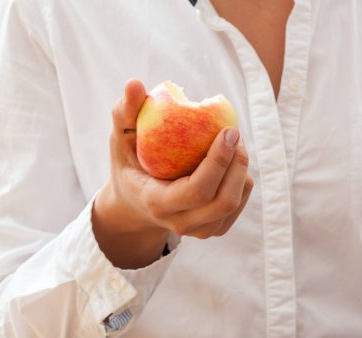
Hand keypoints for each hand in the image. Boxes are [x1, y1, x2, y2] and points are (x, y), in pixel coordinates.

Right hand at [91, 79, 253, 268]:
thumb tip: (135, 83)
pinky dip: (241, 179)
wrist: (134, 202)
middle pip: (223, 201)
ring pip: (235, 203)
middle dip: (237, 165)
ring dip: (242, 170)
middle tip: (235, 135)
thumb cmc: (129, 162)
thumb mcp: (120, 138)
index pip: (198, 190)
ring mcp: (200, 231)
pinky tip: (231, 160)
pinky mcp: (214, 228)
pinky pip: (239, 204)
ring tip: (232, 145)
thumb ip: (125, 111)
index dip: (219, 161)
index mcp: (158, 203)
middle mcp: (181, 224)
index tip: (229, 131)